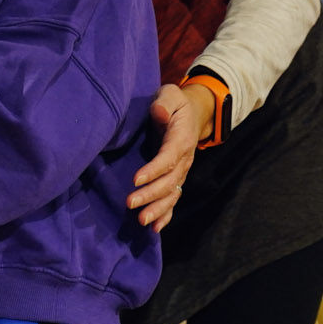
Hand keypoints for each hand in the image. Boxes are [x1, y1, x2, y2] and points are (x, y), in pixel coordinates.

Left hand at [129, 82, 203, 230]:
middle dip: (151, 194)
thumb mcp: (170, 94)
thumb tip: (158, 113)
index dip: (153, 170)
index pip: (168, 158)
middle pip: (170, 181)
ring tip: (142, 221)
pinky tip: (155, 229)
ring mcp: (182, 171)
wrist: (192, 113)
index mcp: (181, 139)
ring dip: (158, 209)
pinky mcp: (177, 177)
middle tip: (130, 203)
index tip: (135, 180)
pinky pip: (174, 199)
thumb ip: (165, 102)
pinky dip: (166, 215)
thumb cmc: (175, 102)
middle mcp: (184, 159)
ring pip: (172, 194)